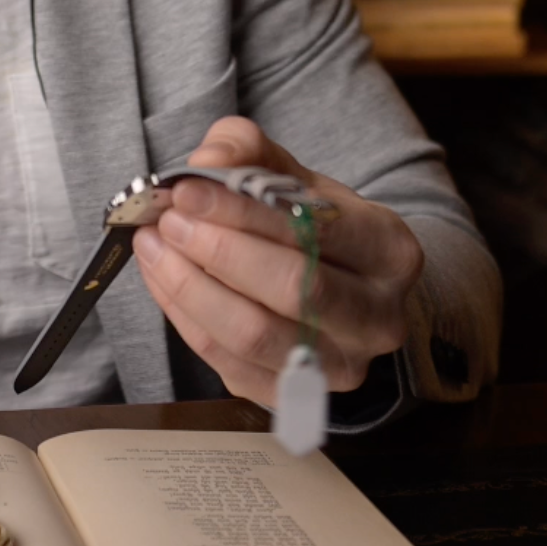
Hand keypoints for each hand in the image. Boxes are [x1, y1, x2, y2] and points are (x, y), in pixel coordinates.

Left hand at [131, 116, 423, 406]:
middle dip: (218, 251)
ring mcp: (340, 366)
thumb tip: (208, 161)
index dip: (244, 210)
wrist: (341, 286)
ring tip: (155, 247)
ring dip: (191, 287)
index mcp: (391, 252)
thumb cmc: (315, 226)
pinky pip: (227, 362)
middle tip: (170, 221)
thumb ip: (250, 152)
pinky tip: (163, 279)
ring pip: (255, 335)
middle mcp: (378, 318)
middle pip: (293, 289)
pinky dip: (185, 317)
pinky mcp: (293, 395)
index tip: (187, 190)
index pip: (316, 230)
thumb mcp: (294, 175)